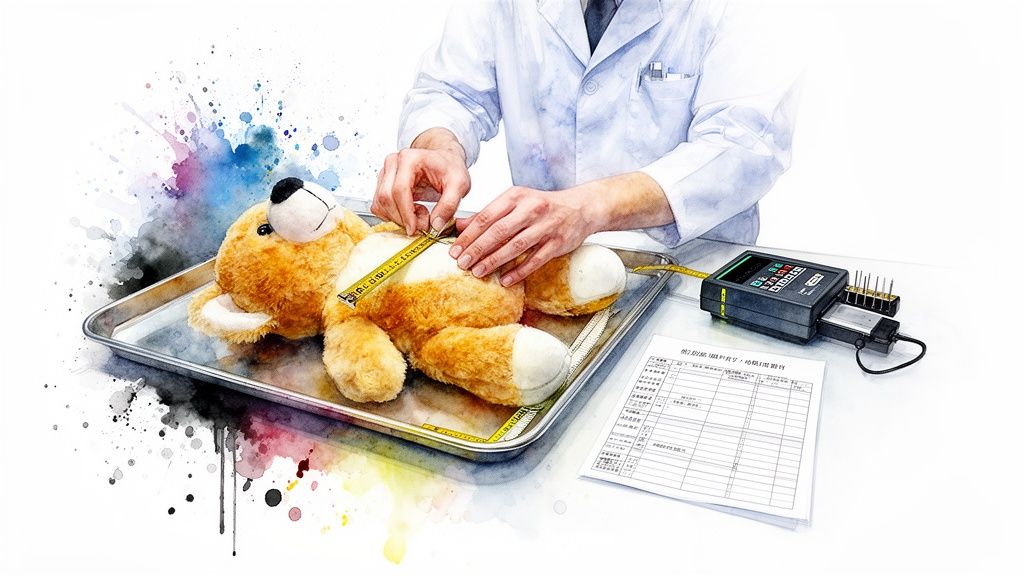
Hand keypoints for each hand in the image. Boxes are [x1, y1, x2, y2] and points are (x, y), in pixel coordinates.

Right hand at [372, 129, 469, 235]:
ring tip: (420, 214)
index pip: (399, 190)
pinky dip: (392, 215)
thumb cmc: (450, 168)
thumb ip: (450, 204)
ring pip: (380, 203)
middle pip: (386, 198)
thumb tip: (435, 224)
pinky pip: (379, 205)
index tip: (415, 228)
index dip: (406, 213)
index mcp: (410, 159)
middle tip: (422, 224)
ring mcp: (386, 172)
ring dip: (397, 217)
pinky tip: (410, 212)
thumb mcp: (460, 184)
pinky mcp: (383, 183)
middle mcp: (393, 163)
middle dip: (402, 218)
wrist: (445, 161)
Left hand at [449, 186, 597, 285]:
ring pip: (516, 245)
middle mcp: (531, 209)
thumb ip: (488, 214)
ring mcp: (546, 226)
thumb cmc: (543, 206)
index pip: (487, 216)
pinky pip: (536, 259)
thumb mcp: (515, 203)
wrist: (580, 207)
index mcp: (516, 197)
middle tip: (462, 263)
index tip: (454, 249)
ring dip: (495, 260)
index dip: (469, 234)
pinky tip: (505, 279)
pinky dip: (520, 271)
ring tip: (478, 272)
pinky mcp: (558, 242)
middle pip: (499, 231)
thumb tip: (459, 226)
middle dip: (477, 248)